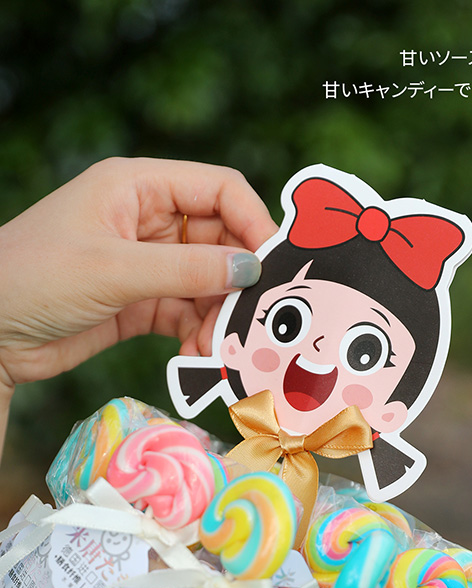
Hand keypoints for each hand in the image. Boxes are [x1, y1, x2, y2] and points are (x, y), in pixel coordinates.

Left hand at [0, 156, 277, 396]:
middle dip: (238, 279)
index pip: (218, 190)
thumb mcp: (114, 269)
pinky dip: (199, 332)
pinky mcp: (140, 302)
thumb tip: (252, 268)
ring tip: (217, 345)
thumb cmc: (34, 279)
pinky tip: (198, 353)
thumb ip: (187, 270)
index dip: (252, 222)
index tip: (273, 264)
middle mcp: (146, 220)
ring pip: (208, 282)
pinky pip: (188, 312)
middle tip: (253, 317)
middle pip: (220, 239)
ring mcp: (145, 263)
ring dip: (220, 313)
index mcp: (138, 187)